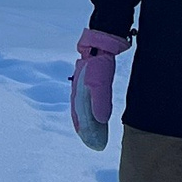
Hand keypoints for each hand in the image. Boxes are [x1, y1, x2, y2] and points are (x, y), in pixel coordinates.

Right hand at [70, 25, 128, 150]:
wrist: (103, 35)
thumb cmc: (100, 58)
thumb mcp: (100, 80)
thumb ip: (100, 100)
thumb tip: (101, 121)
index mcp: (79, 91)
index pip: (80, 116)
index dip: (86, 131)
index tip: (93, 145)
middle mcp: (79, 89)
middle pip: (82, 113)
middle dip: (87, 129)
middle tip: (95, 145)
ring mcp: (85, 83)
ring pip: (85, 107)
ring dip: (89, 121)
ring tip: (94, 134)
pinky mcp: (93, 78)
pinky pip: (90, 99)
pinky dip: (93, 110)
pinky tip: (98, 115)